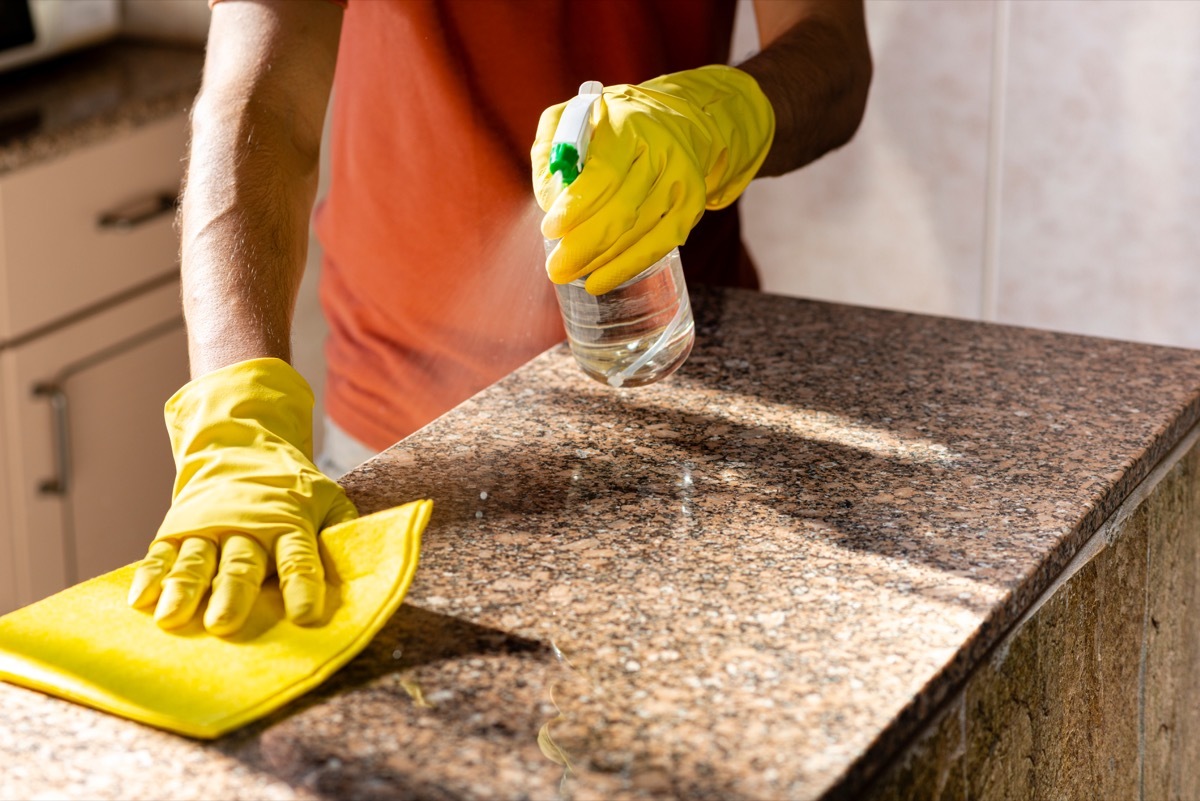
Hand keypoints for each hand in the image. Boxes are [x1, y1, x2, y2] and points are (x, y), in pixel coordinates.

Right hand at [128, 358, 356, 635]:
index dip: (303, 586)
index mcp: (288, 520)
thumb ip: (343, 529)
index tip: (305, 616)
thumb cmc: (292, 486)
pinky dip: (149, 576)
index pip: (299, 557)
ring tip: (172, 619)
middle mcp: (246, 525)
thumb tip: (365, 562)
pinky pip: (161, 554)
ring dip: (184, 589)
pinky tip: (139, 601)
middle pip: (242, 564)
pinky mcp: (177, 529)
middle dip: (234, 594)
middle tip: (224, 624)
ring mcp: (208, 527)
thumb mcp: (326, 498)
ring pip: (196, 561)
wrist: (240, 444)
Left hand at [532, 65, 774, 294]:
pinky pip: (660, 244)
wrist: (674, 120)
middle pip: (622, 210)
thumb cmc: (610, 124)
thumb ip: (551, 150)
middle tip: (556, 267)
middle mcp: (661, 152)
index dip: (576, 207)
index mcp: (628, 126)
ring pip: (639, 233)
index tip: (550, 229)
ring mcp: (680, 181)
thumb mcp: (571, 118)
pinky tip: (600, 281)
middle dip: (584, 245)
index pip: (604, 174)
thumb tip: (550, 199)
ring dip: (601, 260)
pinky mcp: (692, 204)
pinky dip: (628, 266)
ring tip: (569, 273)